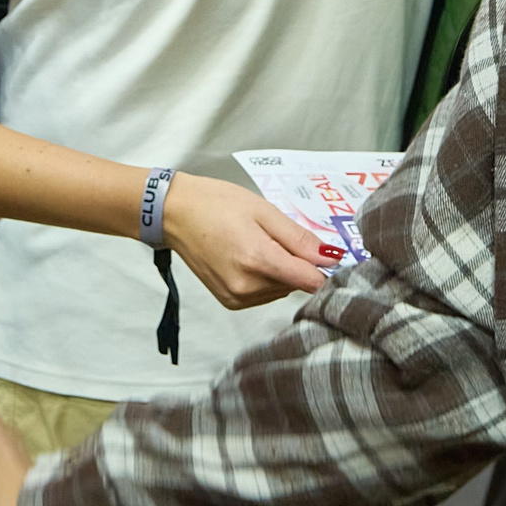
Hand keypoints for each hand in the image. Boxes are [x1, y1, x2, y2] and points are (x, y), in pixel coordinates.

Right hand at [162, 174, 332, 306]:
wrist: (174, 213)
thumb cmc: (216, 204)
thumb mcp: (264, 211)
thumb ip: (299, 238)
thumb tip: (331, 257)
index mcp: (257, 260)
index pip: (311, 281)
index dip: (324, 267)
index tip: (326, 253)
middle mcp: (247, 286)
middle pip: (296, 284)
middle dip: (297, 263)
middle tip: (275, 235)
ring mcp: (236, 297)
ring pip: (282, 290)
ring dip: (281, 271)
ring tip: (257, 243)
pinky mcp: (230, 302)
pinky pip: (264, 294)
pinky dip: (266, 279)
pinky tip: (249, 257)